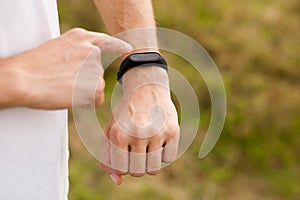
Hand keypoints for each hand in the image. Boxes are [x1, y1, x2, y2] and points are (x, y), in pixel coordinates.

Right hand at [1, 28, 131, 108]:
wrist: (23, 79)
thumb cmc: (34, 67)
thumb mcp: (58, 48)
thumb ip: (77, 53)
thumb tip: (86, 68)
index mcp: (81, 37)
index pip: (106, 41)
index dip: (118, 46)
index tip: (127, 49)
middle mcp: (92, 50)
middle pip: (98, 71)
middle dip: (86, 80)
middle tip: (65, 82)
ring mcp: (95, 68)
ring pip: (97, 86)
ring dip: (85, 91)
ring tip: (64, 89)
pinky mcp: (95, 86)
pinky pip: (97, 99)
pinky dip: (86, 102)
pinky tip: (70, 97)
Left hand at [100, 66, 179, 184]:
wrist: (146, 88)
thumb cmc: (125, 115)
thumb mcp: (111, 132)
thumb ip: (108, 159)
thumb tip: (118, 182)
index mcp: (118, 134)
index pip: (121, 169)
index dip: (123, 162)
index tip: (125, 150)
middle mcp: (138, 134)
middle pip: (137, 172)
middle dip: (135, 164)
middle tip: (136, 148)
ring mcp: (157, 132)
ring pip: (153, 170)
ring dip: (149, 161)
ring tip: (147, 144)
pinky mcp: (173, 131)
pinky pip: (168, 159)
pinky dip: (163, 153)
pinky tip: (159, 138)